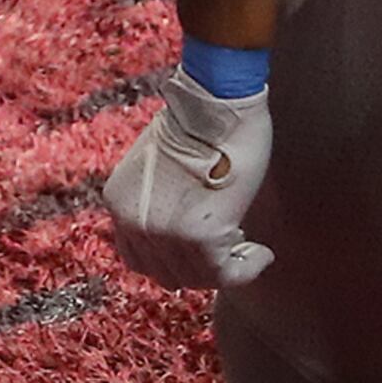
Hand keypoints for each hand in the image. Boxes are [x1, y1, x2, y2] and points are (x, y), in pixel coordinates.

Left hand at [104, 71, 274, 288]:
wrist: (213, 104)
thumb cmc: (196, 123)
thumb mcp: (157, 166)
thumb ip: (159, 198)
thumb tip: (184, 222)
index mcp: (119, 204)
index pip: (139, 259)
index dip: (173, 261)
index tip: (199, 254)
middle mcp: (134, 224)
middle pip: (168, 274)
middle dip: (201, 268)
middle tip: (231, 252)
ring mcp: (164, 233)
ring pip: (199, 277)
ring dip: (228, 268)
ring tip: (249, 250)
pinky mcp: (200, 236)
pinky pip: (227, 274)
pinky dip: (248, 269)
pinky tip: (261, 254)